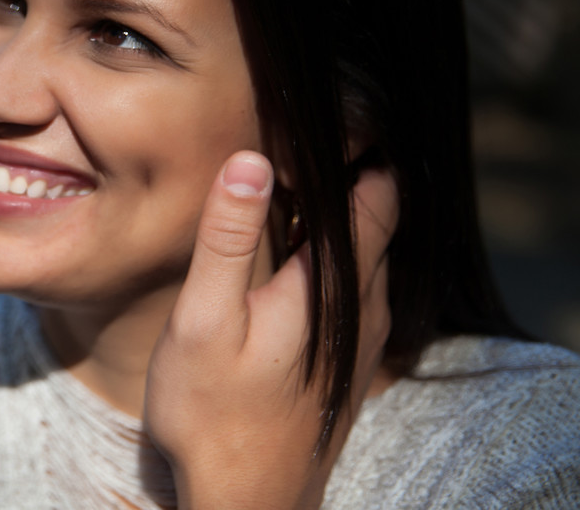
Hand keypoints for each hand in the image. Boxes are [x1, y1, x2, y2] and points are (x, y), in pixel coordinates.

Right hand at [143, 151, 395, 509]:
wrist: (245, 503)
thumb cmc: (212, 412)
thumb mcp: (205, 320)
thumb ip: (230, 240)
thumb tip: (250, 160)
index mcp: (336, 288)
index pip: (376, 194)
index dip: (357, 146)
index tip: (319, 114)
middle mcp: (366, 308)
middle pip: (379, 218)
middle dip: (347, 172)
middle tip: (292, 140)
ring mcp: (362, 336)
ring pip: (370, 251)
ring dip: (340, 213)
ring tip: (287, 185)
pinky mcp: (348, 357)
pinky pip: (358, 282)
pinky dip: (334, 250)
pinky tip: (292, 251)